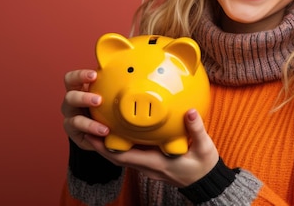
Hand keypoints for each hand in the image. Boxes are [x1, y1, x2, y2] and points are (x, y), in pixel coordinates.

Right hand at [61, 69, 109, 150]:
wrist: (102, 126)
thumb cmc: (103, 104)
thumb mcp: (106, 92)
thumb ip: (112, 85)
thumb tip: (134, 73)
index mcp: (78, 89)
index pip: (72, 79)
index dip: (80, 76)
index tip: (94, 75)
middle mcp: (72, 104)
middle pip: (70, 97)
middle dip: (83, 98)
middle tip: (98, 100)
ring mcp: (72, 120)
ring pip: (74, 121)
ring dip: (90, 124)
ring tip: (104, 129)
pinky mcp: (75, 135)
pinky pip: (82, 138)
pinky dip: (94, 139)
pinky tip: (103, 140)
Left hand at [85, 109, 219, 187]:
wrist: (206, 181)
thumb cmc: (203, 167)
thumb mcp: (204, 148)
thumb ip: (196, 130)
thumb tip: (190, 112)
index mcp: (156, 163)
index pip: (124, 157)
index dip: (106, 147)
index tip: (94, 133)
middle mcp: (148, 166)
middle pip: (116, 157)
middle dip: (100, 143)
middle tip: (88, 125)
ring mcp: (148, 166)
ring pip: (122, 156)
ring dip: (108, 144)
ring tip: (100, 125)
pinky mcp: (151, 163)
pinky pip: (131, 154)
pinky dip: (122, 144)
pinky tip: (121, 130)